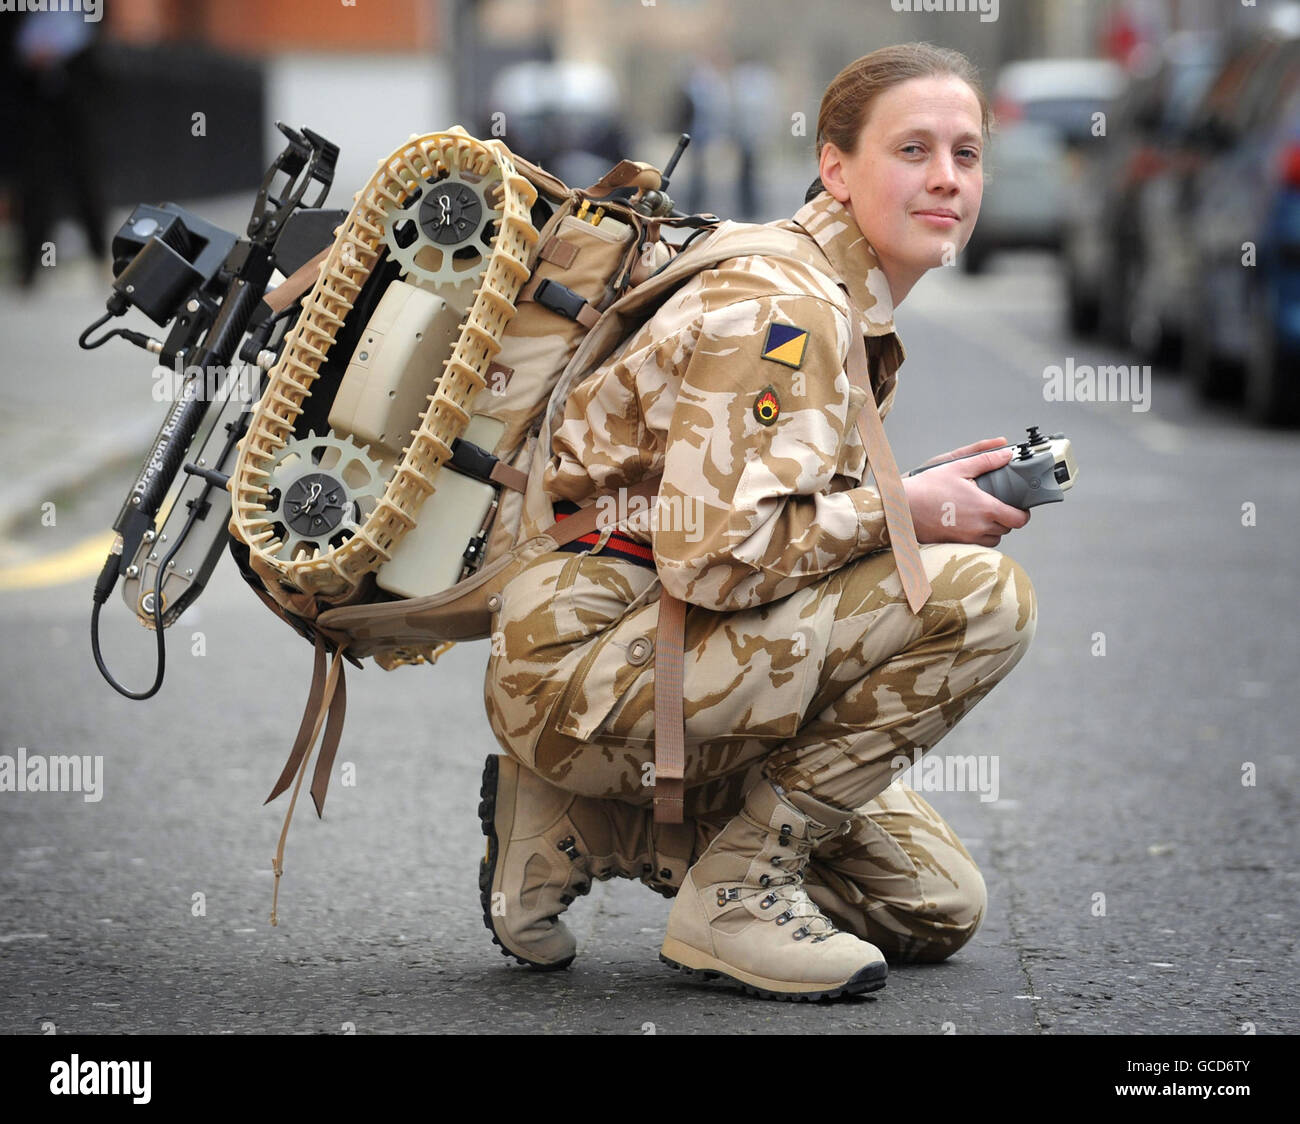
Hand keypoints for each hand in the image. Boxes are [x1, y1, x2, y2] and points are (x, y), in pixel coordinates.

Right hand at [902, 439, 1029, 547]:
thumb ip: (986, 460)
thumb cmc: (928, 487)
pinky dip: (978, 536)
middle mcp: (980, 527)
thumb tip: (1007, 453)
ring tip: (983, 515)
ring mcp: (967, 539)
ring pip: (993, 540)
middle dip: (1006, 519)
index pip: (1018, 520)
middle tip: (998, 506)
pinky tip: (968, 523)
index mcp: (985, 508)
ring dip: (993, 530)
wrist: (903, 508)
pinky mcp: (956, 544)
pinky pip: (977, 544)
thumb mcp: (958, 467)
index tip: (1019, 508)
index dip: (1023, 514)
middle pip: (1007, 530)